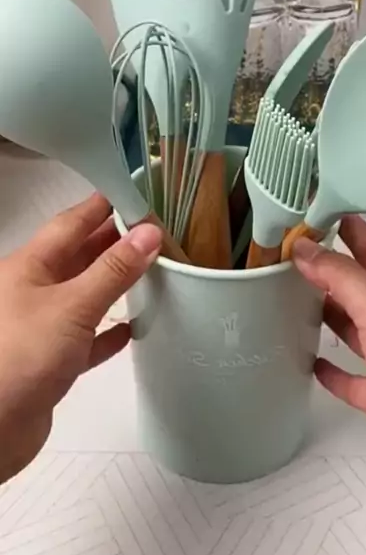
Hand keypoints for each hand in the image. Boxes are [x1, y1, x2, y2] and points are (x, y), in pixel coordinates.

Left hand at [0, 194, 161, 483]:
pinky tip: (132, 329)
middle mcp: (33, 290)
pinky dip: (109, 331)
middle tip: (156, 230)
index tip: (138, 192)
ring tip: (153, 271)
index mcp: (30, 266)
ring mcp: (40, 326)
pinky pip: (86, 337)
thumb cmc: (22, 356)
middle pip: (79, 256)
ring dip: (115, 283)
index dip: (103, 205)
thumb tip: (149, 232)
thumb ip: (113, 270)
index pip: (72, 223)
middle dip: (114, 241)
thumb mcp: (72, 305)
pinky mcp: (50, 362)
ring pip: (84, 295)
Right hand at [293, 217, 365, 502]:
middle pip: (358, 287)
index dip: (344, 229)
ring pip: (354, 329)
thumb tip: (307, 249)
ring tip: (295, 301)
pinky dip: (333, 371)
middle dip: (327, 271)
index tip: (312, 214)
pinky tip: (315, 364)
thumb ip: (344, 280)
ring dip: (327, 315)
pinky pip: (353, 379)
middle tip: (292, 257)